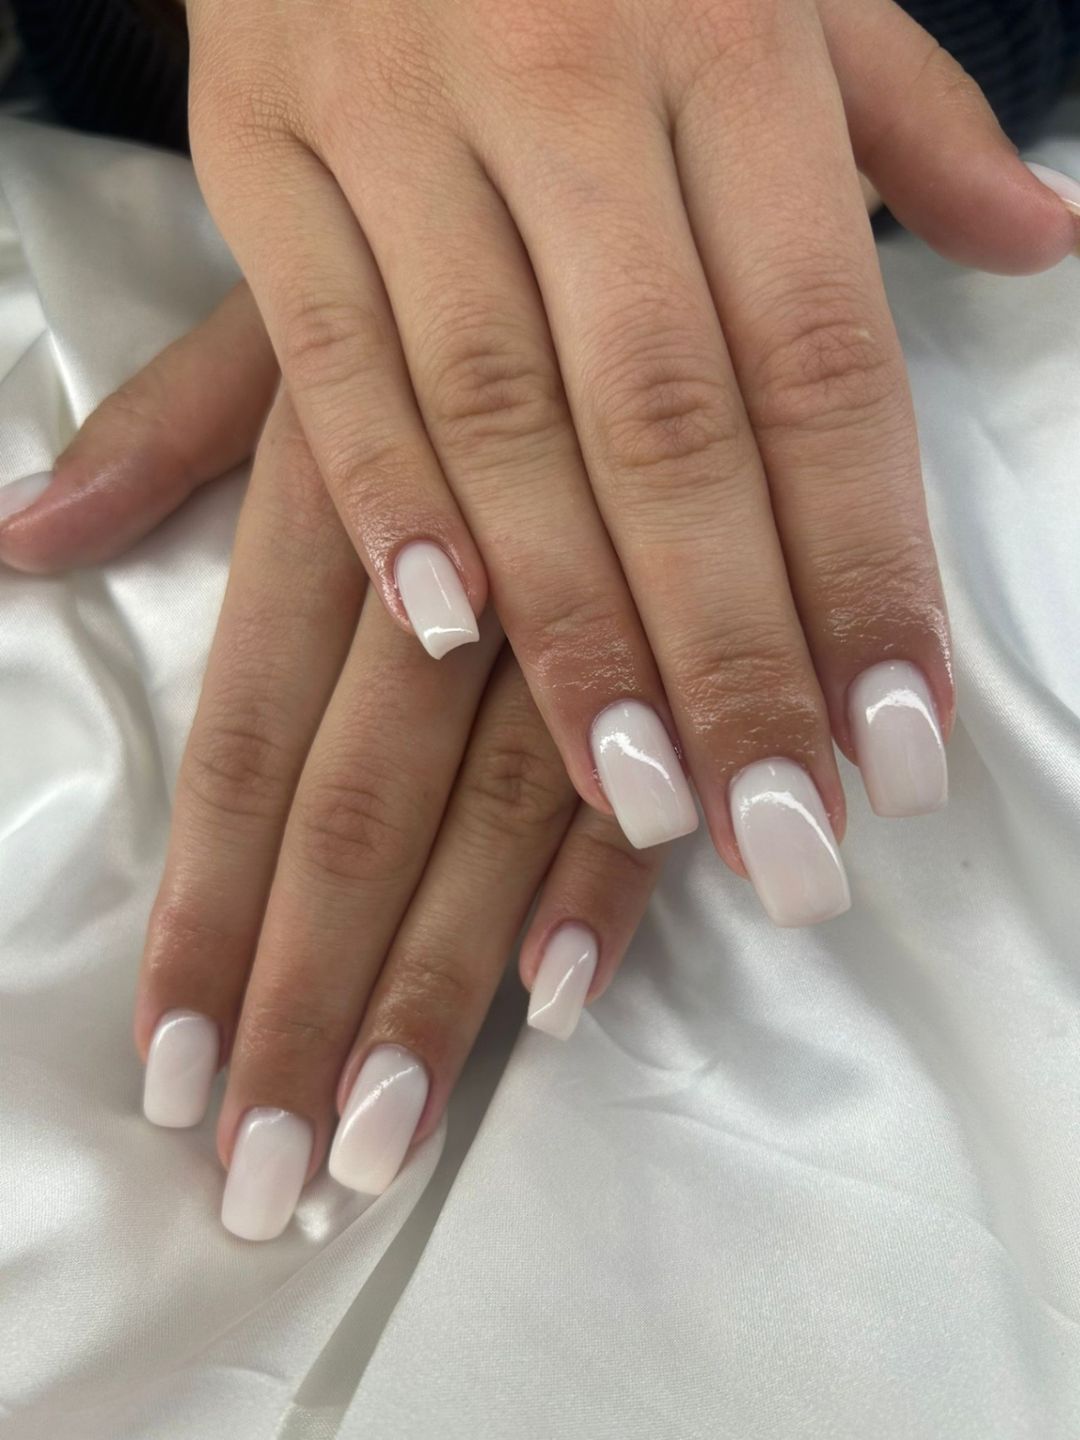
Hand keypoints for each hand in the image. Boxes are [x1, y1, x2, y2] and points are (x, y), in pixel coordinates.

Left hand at [10, 291, 664, 1239]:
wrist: (651, 143)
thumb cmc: (457, 243)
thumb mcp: (292, 304)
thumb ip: (168, 432)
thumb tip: (17, 540)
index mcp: (341, 492)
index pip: (254, 741)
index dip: (212, 912)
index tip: (175, 1070)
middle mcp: (455, 564)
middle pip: (362, 812)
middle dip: (312, 998)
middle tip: (269, 1172)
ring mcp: (581, 603)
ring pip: (494, 818)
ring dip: (440, 983)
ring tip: (382, 1138)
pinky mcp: (692, 621)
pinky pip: (656, 753)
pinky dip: (608, 877)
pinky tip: (560, 1001)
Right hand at [156, 0, 1078, 924]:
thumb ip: (911, 118)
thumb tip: (1039, 248)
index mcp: (732, 44)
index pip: (817, 357)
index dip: (862, 563)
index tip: (896, 746)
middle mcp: (575, 86)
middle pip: (667, 424)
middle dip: (730, 649)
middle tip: (781, 837)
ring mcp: (401, 120)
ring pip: (502, 413)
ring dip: (572, 624)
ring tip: (645, 795)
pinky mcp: (264, 151)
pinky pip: (327, 350)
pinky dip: (385, 493)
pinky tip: (443, 639)